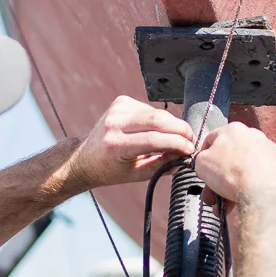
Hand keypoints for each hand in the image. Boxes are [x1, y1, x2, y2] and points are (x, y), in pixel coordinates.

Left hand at [66, 96, 193, 189]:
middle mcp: (115, 123)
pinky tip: (158, 130)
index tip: (190, 150)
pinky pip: (150, 109)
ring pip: (157, 113)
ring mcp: (117, 109)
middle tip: (190, 141)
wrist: (85, 157)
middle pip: (158, 120)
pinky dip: (161, 120)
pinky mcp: (121, 101)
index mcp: (116, 145)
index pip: (154, 139)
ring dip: (173, 125)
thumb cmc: (110, 169)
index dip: (177, 143)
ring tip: (179, 138)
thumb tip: (185, 157)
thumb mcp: (136, 175)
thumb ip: (162, 166)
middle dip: (181, 130)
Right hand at [192, 122, 275, 206]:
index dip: (204, 156)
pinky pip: (261, 177)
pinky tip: (244, 201)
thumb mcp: (201, 163)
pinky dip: (252, 187)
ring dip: (233, 186)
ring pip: (245, 169)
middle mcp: (254, 136)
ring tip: (226, 204)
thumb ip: (201, 159)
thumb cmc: (231, 173)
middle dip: (218, 178)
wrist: (263, 192)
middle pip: (230, 158)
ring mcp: (270, 150)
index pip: (212, 139)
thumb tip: (206, 163)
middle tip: (212, 194)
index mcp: (233, 129)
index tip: (203, 171)